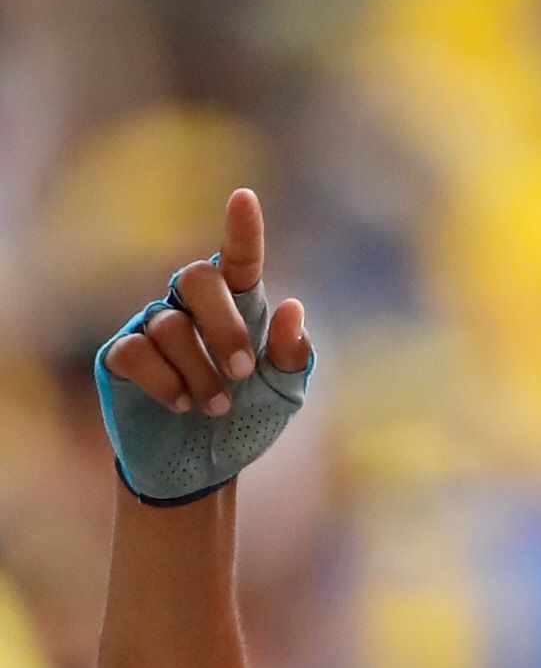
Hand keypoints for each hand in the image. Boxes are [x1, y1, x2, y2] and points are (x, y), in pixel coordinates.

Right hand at [96, 188, 314, 504]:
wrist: (204, 469)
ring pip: (170, 325)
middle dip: (225, 325)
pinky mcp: (121, 357)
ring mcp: (152, 328)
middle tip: (243, 372)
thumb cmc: (248, 420)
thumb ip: (293, 355)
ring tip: (216, 407)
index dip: (241, 230)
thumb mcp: (284, 394)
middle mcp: (191, 308)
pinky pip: (137, 352)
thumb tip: (292, 308)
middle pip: (197, 277)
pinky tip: (181, 405)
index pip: (238, 260)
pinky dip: (166, 383)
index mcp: (237, 308)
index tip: (245, 199)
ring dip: (202, 374)